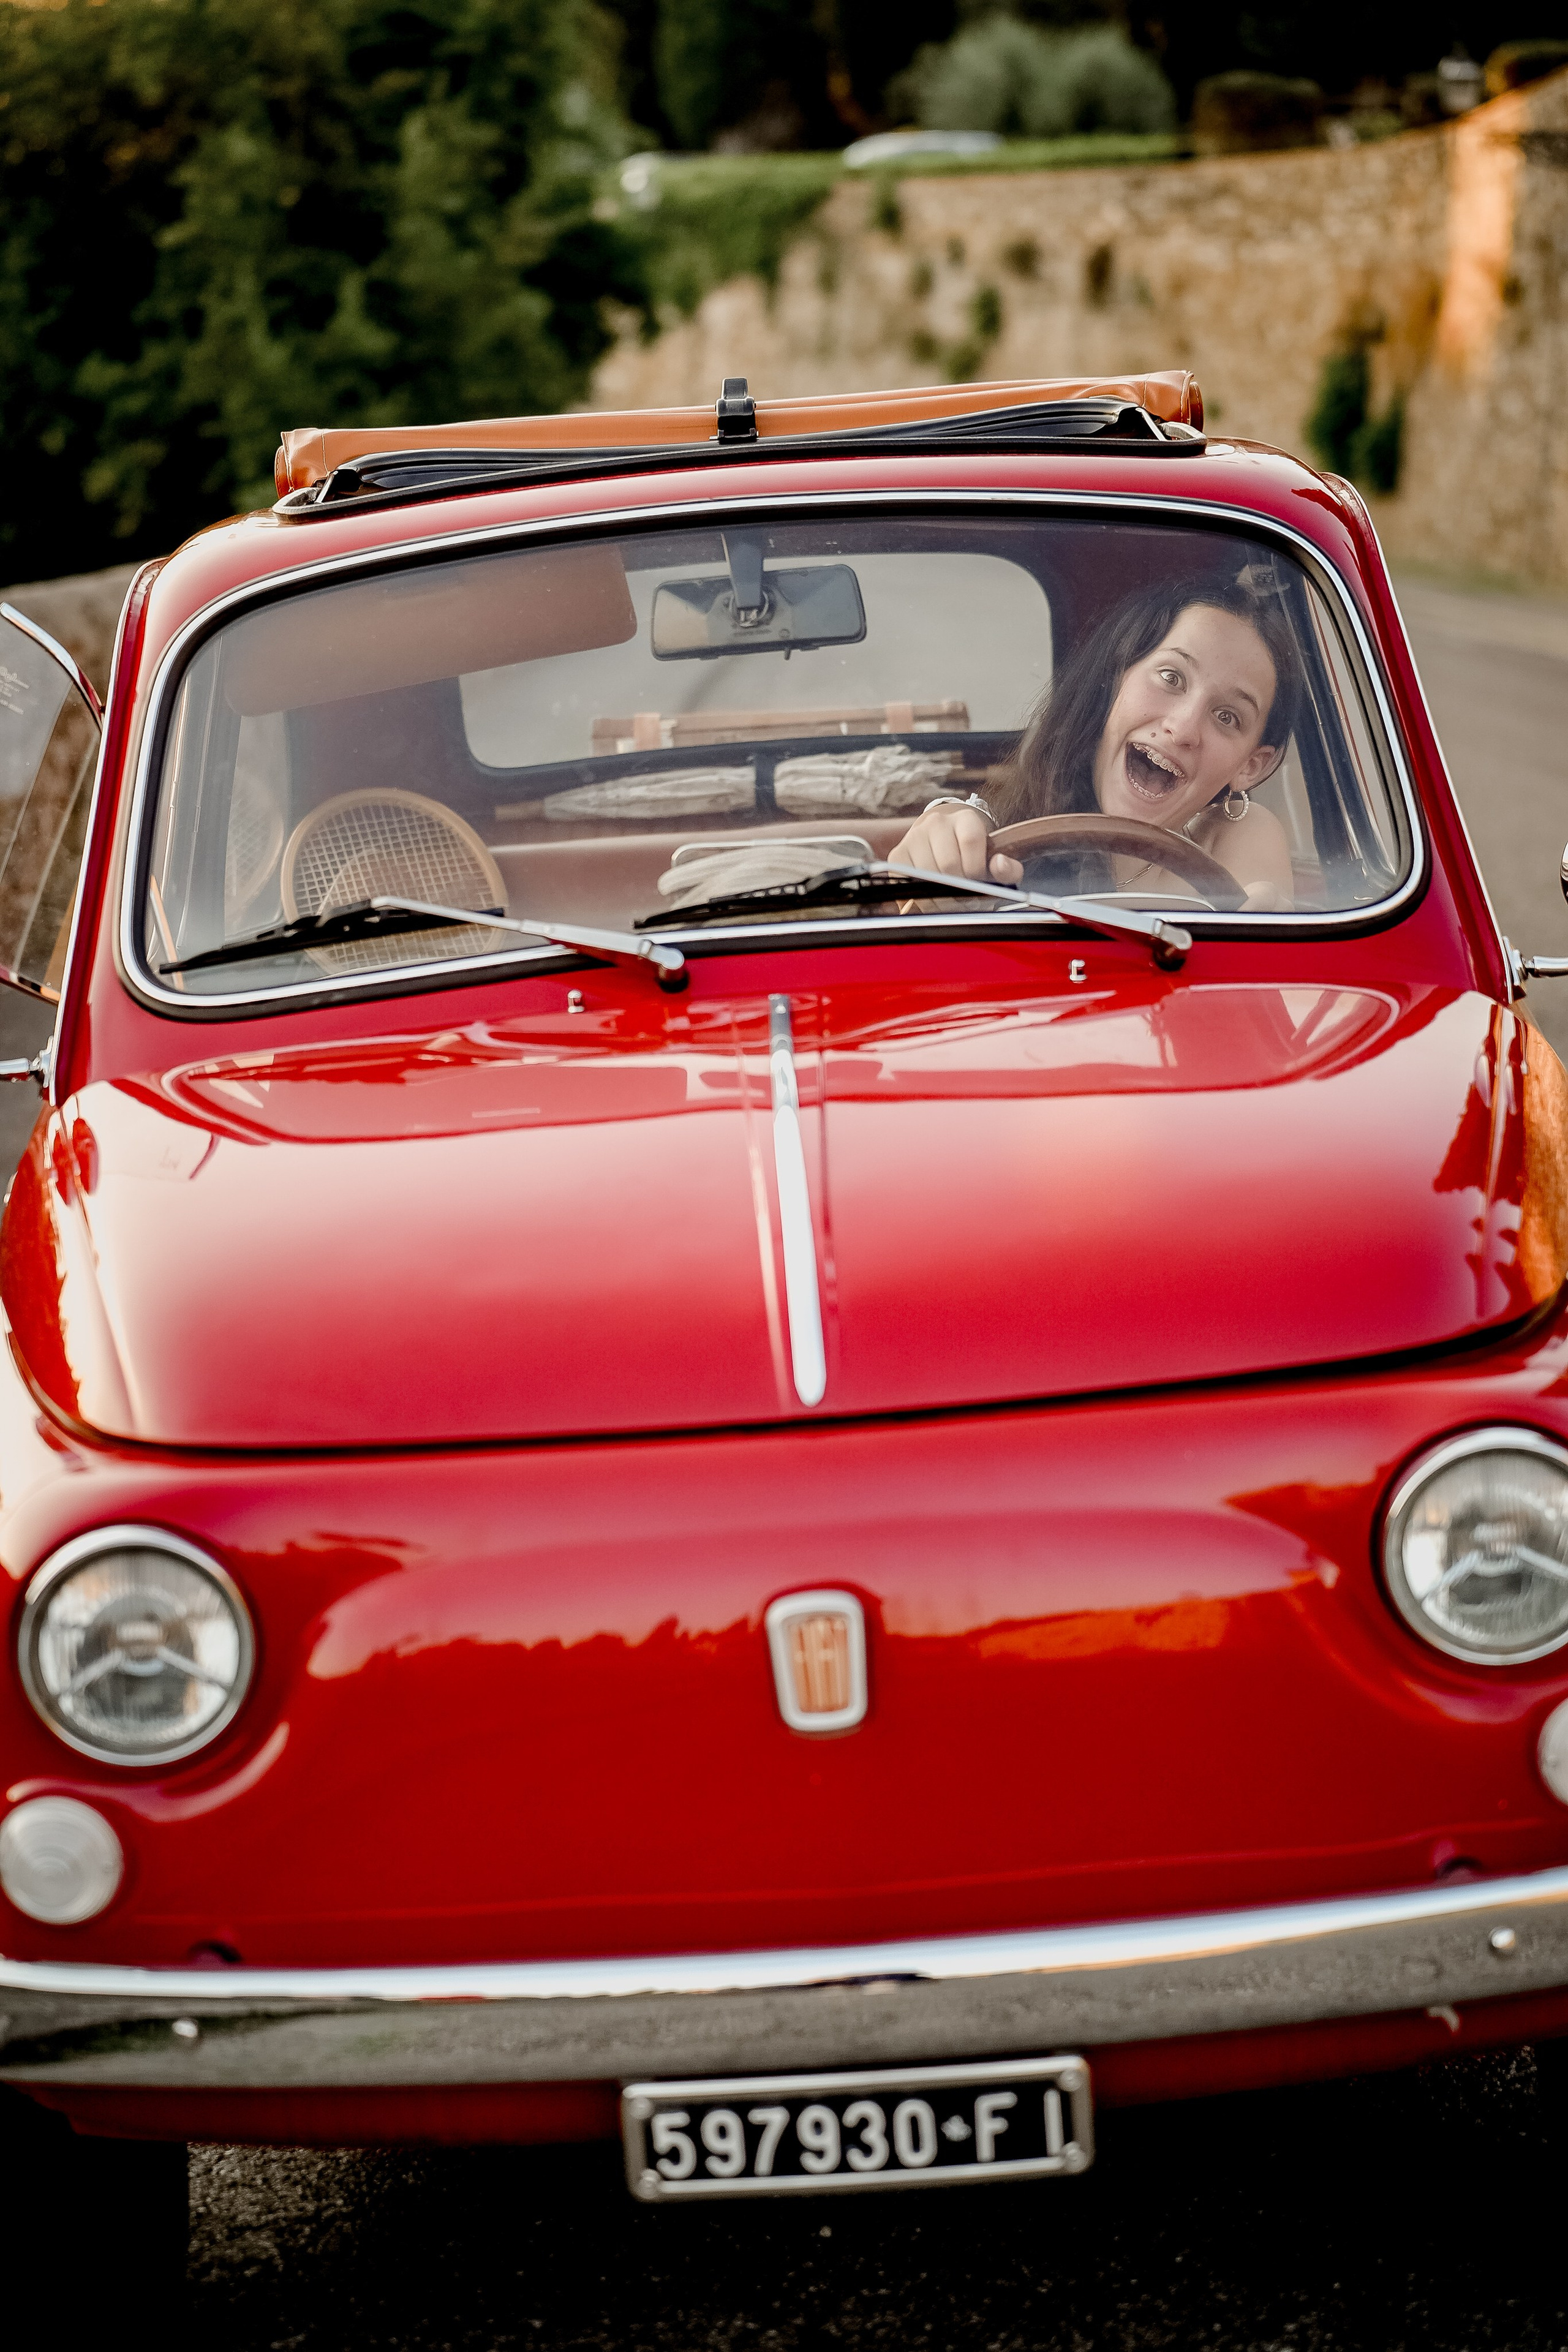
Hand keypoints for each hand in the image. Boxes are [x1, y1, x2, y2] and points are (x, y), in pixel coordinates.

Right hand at [889, 803, 1022, 886]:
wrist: (943, 843)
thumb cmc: (971, 856)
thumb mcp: (993, 860)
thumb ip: (1007, 868)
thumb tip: (1000, 865)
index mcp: (965, 819)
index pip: (971, 841)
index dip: (976, 869)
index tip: (978, 882)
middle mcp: (937, 822)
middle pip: (949, 863)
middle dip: (958, 888)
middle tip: (964, 899)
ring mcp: (914, 837)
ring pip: (927, 875)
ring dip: (939, 896)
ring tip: (949, 900)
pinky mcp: (897, 854)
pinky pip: (906, 880)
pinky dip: (919, 896)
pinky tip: (930, 897)